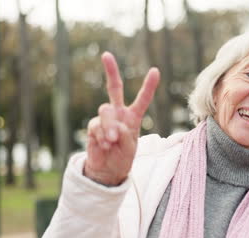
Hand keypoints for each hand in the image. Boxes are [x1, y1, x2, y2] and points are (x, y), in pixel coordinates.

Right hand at [84, 52, 159, 185]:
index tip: (155, 70)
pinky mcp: (93, 126)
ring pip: (105, 111)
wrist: (107, 170)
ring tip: (112, 142)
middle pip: (114, 87)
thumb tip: (112, 126)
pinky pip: (96, 125)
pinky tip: (105, 146)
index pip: (142, 98)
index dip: (148, 85)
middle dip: (110, 70)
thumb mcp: (130, 147)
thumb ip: (123, 135)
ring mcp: (105, 118)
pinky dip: (101, 136)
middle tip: (106, 54)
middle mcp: (118, 113)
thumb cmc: (123, 157)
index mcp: (133, 116)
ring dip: (109, 127)